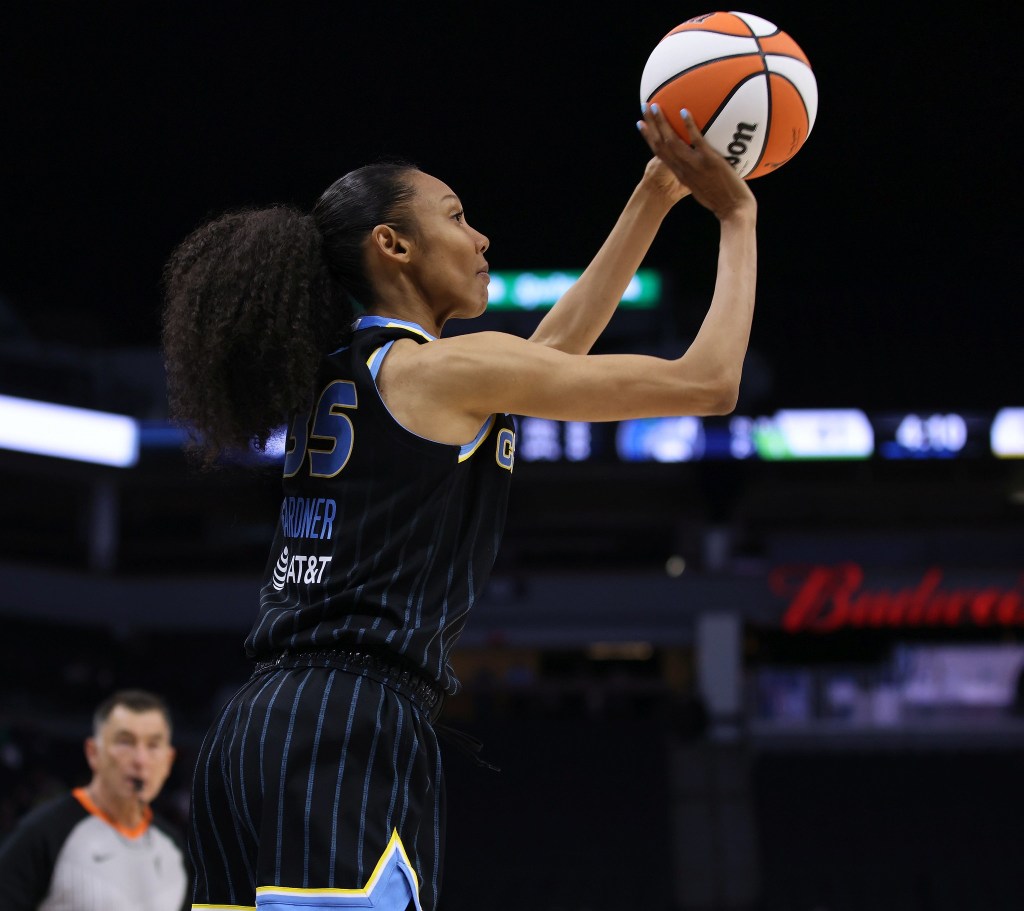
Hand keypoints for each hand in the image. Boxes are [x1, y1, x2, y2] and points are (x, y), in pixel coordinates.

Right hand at [637, 105, 755, 220]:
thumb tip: (704, 166)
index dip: (649, 138)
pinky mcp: (709, 161)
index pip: (660, 154)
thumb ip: (700, 176)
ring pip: (672, 141)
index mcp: (681, 175)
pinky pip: (696, 141)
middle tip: (644, 107)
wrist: (733, 211)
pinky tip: (684, 111)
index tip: (641, 125)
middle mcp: (683, 169)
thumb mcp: (705, 189)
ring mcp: (695, 165)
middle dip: (651, 125)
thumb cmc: (724, 202)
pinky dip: (689, 126)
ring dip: (662, 123)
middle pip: (661, 144)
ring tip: (655, 106)